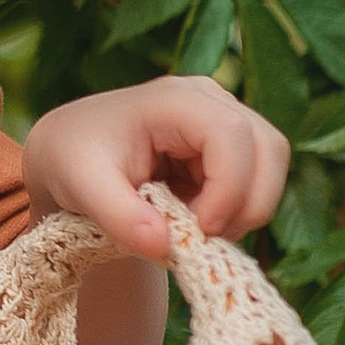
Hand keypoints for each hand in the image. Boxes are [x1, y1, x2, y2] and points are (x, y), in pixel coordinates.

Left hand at [24, 78, 288, 262]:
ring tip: (195, 230)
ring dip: (245, 210)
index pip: (231, 134)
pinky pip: (258, 183)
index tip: (199, 231)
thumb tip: (163, 246)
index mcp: (173, 99)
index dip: (229, 187)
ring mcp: (225, 119)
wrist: (72, 153)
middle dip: (247, 204)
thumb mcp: (80, 187)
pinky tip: (196, 220)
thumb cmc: (74, 160)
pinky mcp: (230, 147)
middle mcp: (209, 100)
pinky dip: (236, 211)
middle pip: (268, 148)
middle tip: (201, 238)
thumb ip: (118, 216)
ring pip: (272, 167)